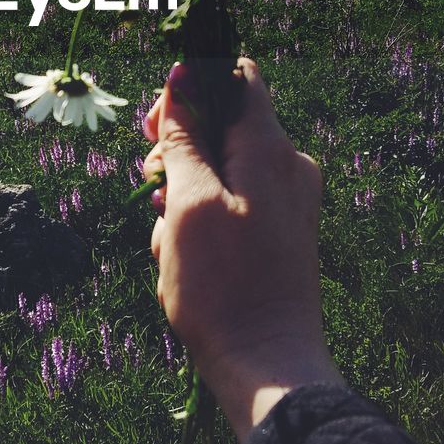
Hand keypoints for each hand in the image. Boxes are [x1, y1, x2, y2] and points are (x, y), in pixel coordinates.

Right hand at [142, 56, 342, 442]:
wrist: (269, 368)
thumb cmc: (224, 287)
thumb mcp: (188, 203)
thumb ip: (183, 137)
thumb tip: (179, 78)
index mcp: (271, 148)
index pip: (236, 75)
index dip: (191, 87)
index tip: (157, 126)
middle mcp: (289, 165)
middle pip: (221, 125)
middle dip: (177, 154)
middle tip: (154, 194)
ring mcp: (289, 200)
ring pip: (219, 169)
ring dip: (182, 198)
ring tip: (171, 247)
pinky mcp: (281, 231)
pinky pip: (231, 204)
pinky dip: (201, 223)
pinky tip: (186, 264)